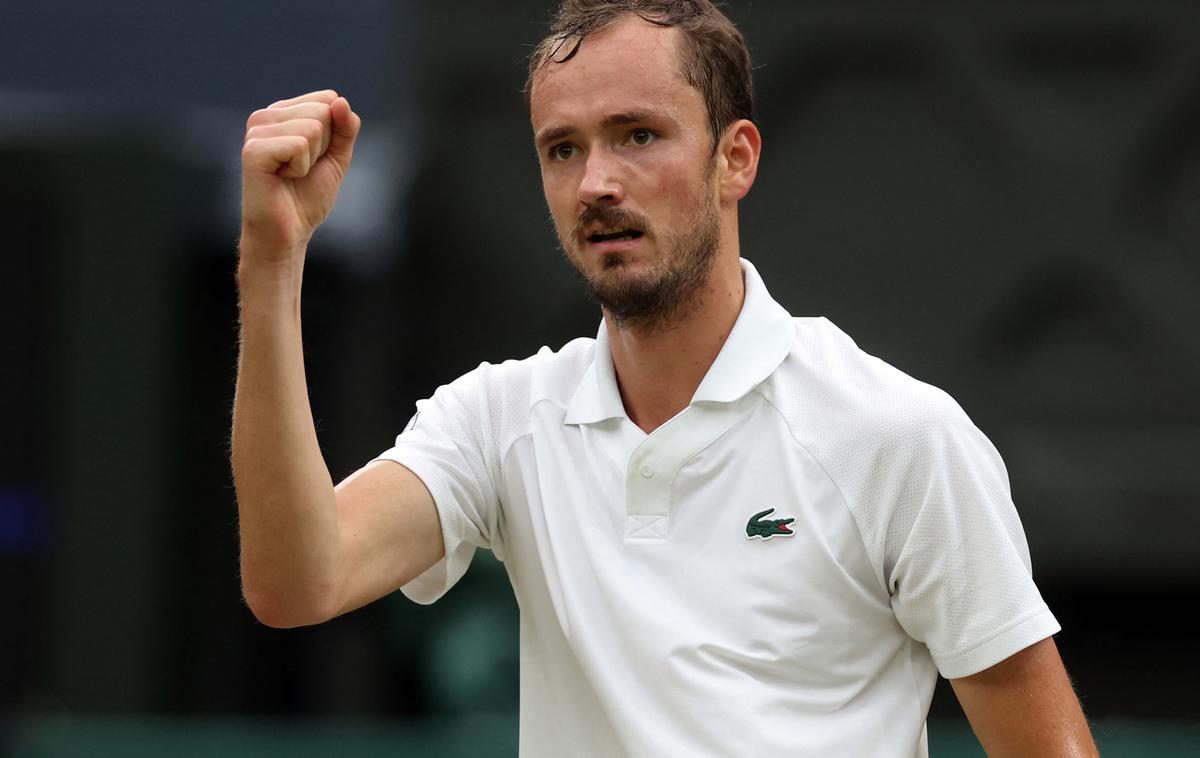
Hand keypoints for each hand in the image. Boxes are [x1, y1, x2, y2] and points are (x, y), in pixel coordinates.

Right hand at [239, 90, 361, 261]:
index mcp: (284, 113)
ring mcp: (257, 131)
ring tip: (291, 174)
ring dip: (311, 160)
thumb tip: (341, 101)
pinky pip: (298, 145)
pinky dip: (300, 168)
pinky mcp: (253, 150)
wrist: (289, 231)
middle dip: (323, 147)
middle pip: (323, 111)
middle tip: (302, 169)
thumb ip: (346, 129)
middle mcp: (266, 116)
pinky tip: (282, 178)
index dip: (334, 134)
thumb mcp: (337, 158)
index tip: (315, 157)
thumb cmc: (307, 196)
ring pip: (313, 127)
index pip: (329, 99)